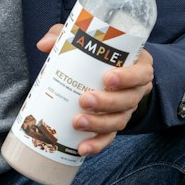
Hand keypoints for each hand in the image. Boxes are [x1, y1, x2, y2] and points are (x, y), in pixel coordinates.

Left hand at [36, 24, 154, 158]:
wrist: (108, 75)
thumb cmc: (98, 55)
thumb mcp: (87, 42)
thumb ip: (66, 36)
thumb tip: (43, 45)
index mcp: (137, 66)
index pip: (141, 73)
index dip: (128, 77)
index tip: (108, 78)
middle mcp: (136, 90)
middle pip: (128, 100)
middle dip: (107, 102)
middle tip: (84, 100)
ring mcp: (126, 110)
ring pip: (119, 121)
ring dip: (99, 124)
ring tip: (77, 122)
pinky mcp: (114, 125)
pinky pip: (109, 138)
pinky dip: (97, 144)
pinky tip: (82, 148)